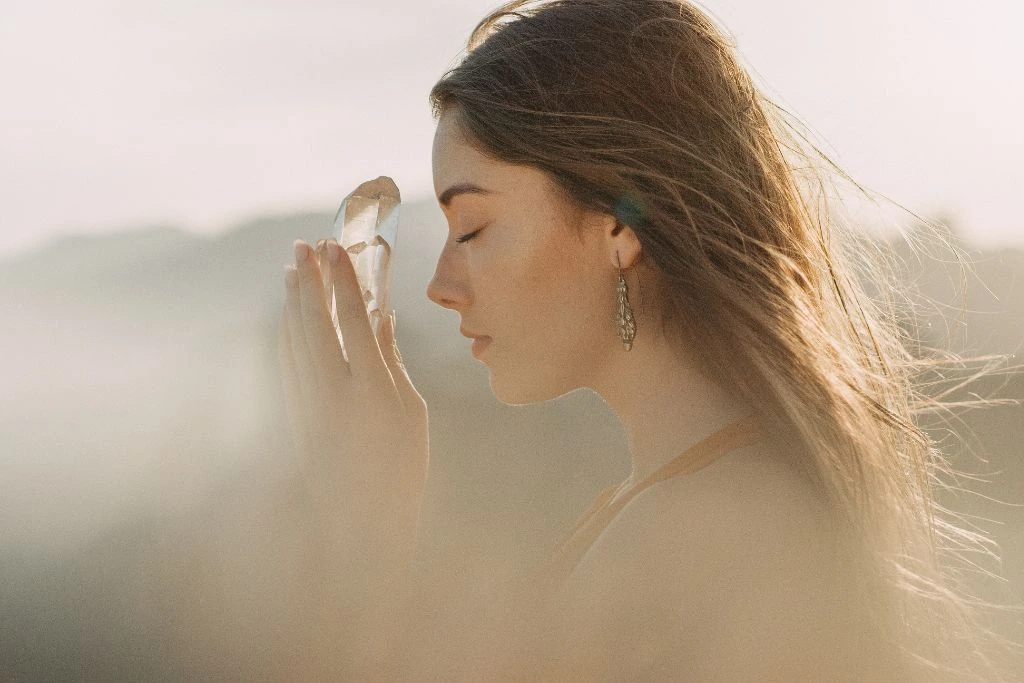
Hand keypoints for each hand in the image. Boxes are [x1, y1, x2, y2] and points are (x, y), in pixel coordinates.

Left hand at [278, 238, 427, 565]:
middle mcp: (333, 394)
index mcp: (371, 391)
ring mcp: (307, 406)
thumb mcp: (410, 411)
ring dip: (292, 300)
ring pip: (293, 338)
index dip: (343, 280)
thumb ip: (391, 360)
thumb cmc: (401, 466)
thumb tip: (382, 317)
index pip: (353, 321)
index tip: (336, 247)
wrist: (361, 523)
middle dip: (309, 279)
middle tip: (305, 244)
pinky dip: (285, 331)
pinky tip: (287, 314)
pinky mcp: (293, 416)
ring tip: (292, 268)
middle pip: (314, 322)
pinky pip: (286, 362)